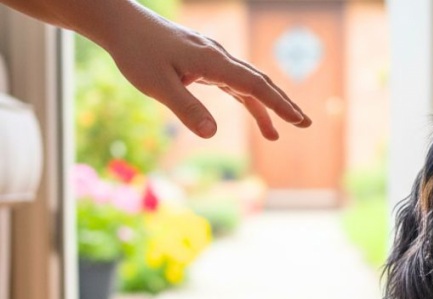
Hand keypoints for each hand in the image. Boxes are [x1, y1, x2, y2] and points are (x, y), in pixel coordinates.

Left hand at [105, 6, 311, 139]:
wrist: (121, 24)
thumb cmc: (137, 53)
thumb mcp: (158, 86)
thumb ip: (186, 109)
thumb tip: (212, 133)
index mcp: (213, 62)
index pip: (254, 86)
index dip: (278, 105)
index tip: (298, 120)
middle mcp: (218, 58)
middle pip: (260, 82)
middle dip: (283, 104)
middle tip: (305, 124)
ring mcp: (213, 59)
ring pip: (248, 84)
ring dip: (267, 106)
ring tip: (277, 133)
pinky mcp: (204, 63)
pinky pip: (234, 84)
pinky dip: (248, 100)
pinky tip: (254, 115)